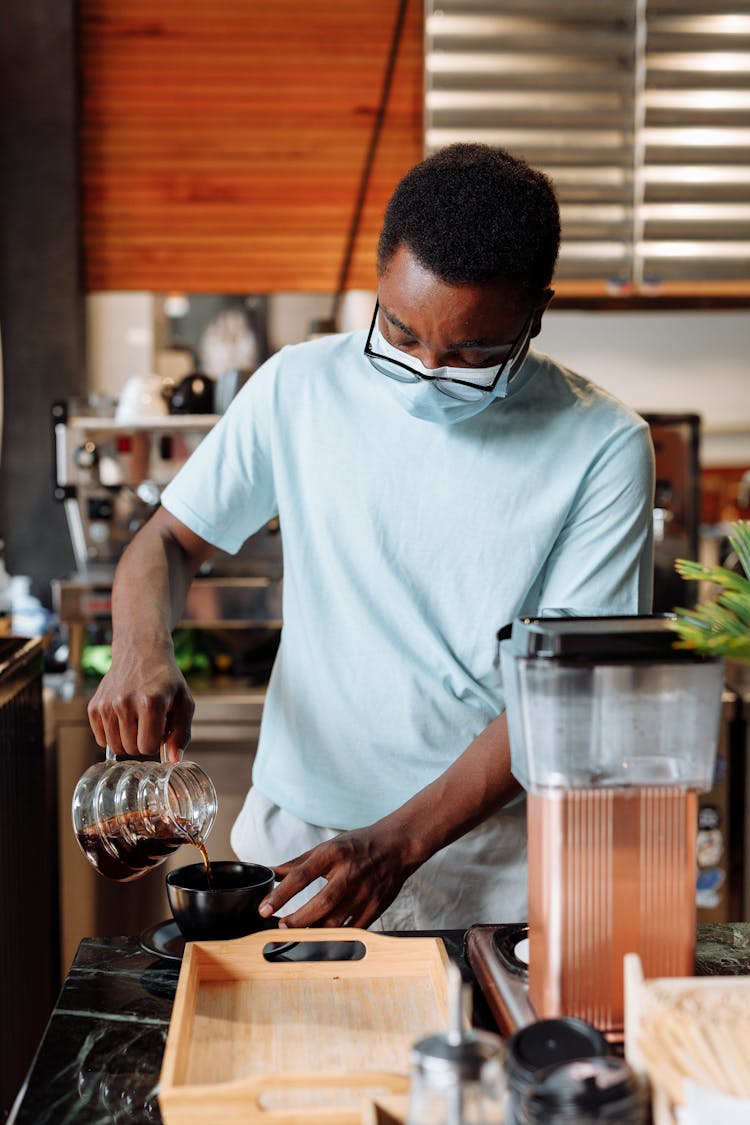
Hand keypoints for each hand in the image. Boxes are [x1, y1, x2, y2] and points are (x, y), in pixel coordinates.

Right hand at [87, 641, 194, 761]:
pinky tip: (124, 719)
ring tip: (138, 721)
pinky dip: (113, 735)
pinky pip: (101, 739)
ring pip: (115, 747)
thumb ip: (182, 733)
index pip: (148, 746)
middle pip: (131, 749)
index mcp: (150, 701)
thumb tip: (174, 760)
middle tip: (150, 724)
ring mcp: (107, 704)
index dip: (157, 742)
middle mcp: (124, 702)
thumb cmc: (166, 679)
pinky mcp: (95, 706)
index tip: (161, 730)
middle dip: (143, 742)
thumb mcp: (184, 701)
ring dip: (128, 740)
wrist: (141, 652)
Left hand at [258, 824, 414, 928]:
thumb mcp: (327, 847)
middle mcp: (349, 873)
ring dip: (314, 932)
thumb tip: (271, 873)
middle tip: (281, 926)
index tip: (265, 908)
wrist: (397, 846)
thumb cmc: (359, 845)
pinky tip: (322, 940)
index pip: (302, 876)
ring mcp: (364, 893)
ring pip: (337, 921)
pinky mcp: (375, 908)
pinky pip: (352, 930)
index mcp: (334, 854)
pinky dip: (336, 938)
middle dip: (298, 919)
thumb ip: (298, 863)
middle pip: (322, 903)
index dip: (281, 894)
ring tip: (297, 935)